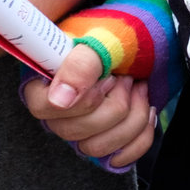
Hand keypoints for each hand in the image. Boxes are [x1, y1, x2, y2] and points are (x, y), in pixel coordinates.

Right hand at [22, 43, 155, 170]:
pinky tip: (147, 111)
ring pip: (96, 148)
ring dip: (130, 119)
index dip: (81, 99)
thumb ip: (80, 64)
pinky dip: (140, 137)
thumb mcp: (102, 39)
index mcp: (44, 81)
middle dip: (114, 105)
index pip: (42, 108)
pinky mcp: (105, 139)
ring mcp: (80, 127)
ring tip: (139, 89)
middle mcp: (57, 110)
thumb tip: (59, 100)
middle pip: (73, 133)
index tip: (107, 79)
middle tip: (126, 78)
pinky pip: (119, 158)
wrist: (145, 38)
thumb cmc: (118, 32)